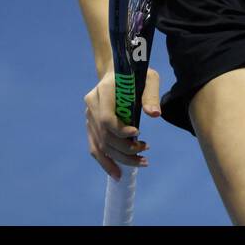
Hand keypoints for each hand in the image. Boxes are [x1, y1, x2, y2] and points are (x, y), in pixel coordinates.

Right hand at [84, 66, 160, 180]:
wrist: (118, 71)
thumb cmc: (136, 74)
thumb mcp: (149, 78)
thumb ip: (151, 95)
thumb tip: (155, 115)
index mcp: (104, 91)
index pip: (106, 118)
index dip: (120, 131)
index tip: (138, 133)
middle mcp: (92, 104)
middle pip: (104, 135)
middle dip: (125, 148)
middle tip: (145, 151)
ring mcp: (89, 116)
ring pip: (100, 145)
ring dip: (120, 158)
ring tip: (141, 163)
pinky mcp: (90, 125)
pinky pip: (94, 148)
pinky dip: (105, 162)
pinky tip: (118, 173)